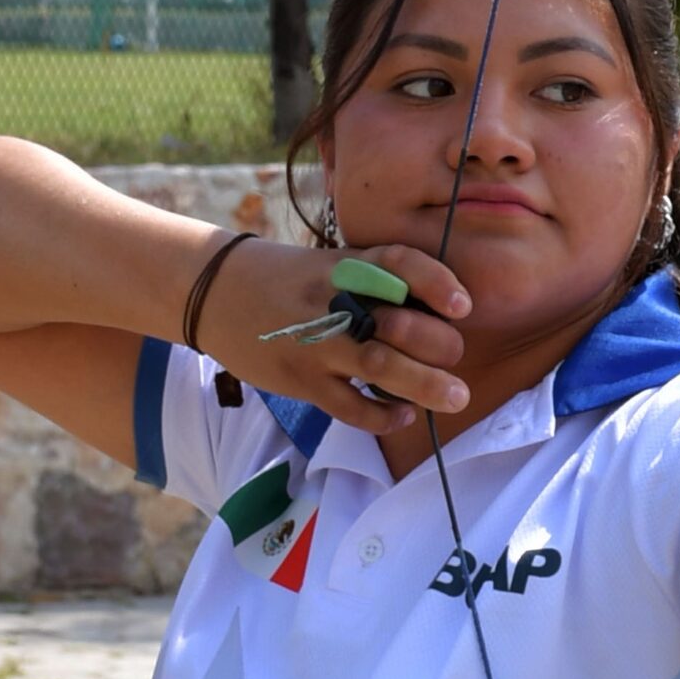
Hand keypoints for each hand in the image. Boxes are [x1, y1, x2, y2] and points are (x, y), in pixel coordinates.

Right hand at [199, 240, 471, 433]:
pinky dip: (381, 415)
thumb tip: (438, 316)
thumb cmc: (288, 280)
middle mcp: (334, 301)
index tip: (463, 306)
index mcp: (346, 266)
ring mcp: (315, 343)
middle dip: (438, 344)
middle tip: (457, 356)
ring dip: (424, 384)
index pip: (399, 263)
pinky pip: (349, 406)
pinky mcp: (300, 380)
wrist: (216, 292)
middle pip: (398, 323)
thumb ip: (376, 282)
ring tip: (456, 397)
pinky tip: (402, 414)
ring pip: (379, 366)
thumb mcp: (330, 265)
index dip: (436, 282)